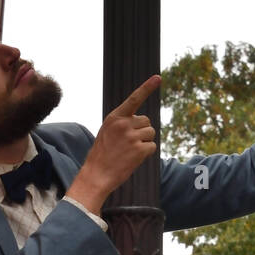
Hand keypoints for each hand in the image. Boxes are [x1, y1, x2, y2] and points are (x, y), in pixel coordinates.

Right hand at [67, 75, 160, 212]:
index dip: (147, 87)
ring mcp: (132, 137)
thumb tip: (143, 122)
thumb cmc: (101, 156)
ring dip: (145, 143)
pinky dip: (146, 154)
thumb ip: (122, 123)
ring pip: (150, 134)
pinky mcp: (139, 150)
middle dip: (142, 132)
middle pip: (146, 121)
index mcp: (115, 117)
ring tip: (130, 152)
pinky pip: (152, 147)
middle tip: (128, 145)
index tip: (158, 77)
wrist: (96, 176)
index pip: (134, 99)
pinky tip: (134, 159)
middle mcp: (124, 124)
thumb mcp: (107, 133)